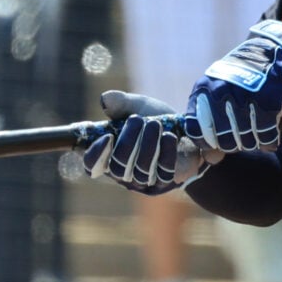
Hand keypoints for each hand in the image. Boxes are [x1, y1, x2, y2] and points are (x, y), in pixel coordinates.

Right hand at [79, 91, 212, 193]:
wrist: (190, 133)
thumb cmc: (158, 121)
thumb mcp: (138, 107)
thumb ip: (120, 103)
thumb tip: (104, 99)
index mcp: (110, 154)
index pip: (91, 165)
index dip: (95, 155)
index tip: (107, 136)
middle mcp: (124, 171)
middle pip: (116, 168)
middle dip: (127, 142)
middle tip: (137, 120)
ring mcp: (145, 180)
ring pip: (140, 170)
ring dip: (148, 144)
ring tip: (155, 123)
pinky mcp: (165, 181)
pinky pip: (163, 172)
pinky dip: (166, 151)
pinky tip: (170, 136)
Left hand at [187, 21, 281, 153]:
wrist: (272, 51)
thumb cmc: (241, 79)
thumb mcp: (217, 91)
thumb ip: (210, 124)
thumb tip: (211, 161)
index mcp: (203, 89)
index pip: (196, 131)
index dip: (208, 143)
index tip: (218, 140)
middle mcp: (220, 93)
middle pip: (223, 141)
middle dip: (235, 144)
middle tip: (243, 135)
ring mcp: (244, 97)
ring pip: (246, 141)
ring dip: (254, 142)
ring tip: (256, 131)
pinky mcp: (268, 101)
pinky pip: (266, 136)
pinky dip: (269, 140)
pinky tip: (269, 134)